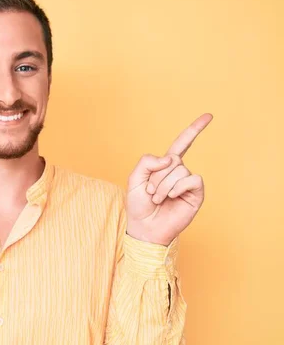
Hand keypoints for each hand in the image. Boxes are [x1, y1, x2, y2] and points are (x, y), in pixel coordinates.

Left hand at [126, 113, 212, 245]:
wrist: (145, 228)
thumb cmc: (139, 205)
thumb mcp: (134, 179)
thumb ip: (147, 162)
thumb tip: (170, 158)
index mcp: (165, 165)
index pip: (182, 143)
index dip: (194, 130)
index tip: (209, 116)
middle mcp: (179, 172)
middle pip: (172, 159)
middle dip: (156, 176)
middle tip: (151, 192)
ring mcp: (188, 183)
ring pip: (179, 170)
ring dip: (163, 185)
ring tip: (158, 198)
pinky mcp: (196, 194)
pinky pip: (192, 179)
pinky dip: (178, 187)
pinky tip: (172, 197)